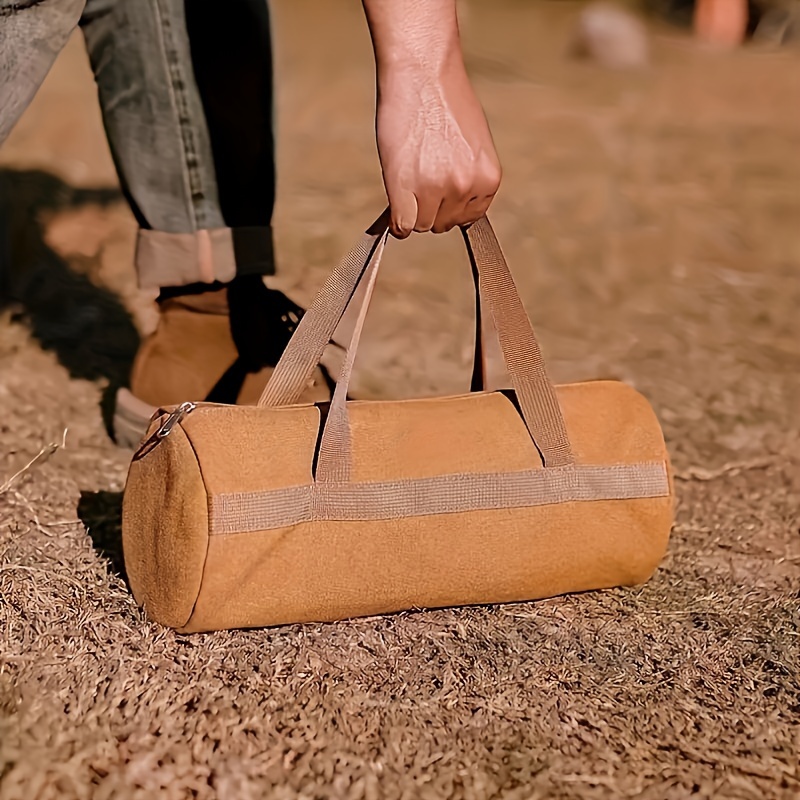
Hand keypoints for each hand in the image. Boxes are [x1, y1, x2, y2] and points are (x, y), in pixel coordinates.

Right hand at [376, 57, 501, 237]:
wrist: (422, 70)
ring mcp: (436, 189)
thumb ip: (467, 176)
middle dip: (430, 206)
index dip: (449, 205)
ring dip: (412, 207)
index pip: (467, 218)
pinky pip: (403, 226)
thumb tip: (450, 204)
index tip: (438, 188)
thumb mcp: (472, 144)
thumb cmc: (444, 99)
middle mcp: (466, 187)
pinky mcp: (406, 188)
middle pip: (442, 223)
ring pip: (421, 224)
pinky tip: (395, 199)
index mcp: (489, 179)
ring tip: (408, 172)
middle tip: (419, 174)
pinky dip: (397, 219)